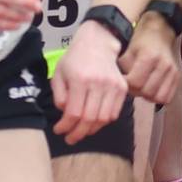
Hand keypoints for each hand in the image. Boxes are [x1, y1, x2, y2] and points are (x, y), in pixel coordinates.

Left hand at [52, 22, 127, 140]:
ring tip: (81, 131)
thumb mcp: (59, 73)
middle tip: (70, 138)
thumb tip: (65, 114)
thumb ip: (59, 95)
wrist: (98, 43)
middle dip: (78, 133)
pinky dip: (104, 122)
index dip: (65, 126)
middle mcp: (98, 83)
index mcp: (80, 79)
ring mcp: (113, 86)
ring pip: (104, 119)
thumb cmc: (75, 59)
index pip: (74, 112)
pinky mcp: (122, 88)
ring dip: (91, 130)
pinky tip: (94, 122)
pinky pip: (114, 113)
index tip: (58, 130)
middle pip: (90, 119)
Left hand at [120, 16, 181, 105]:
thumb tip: (120, 83)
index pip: (135, 83)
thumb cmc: (140, 39)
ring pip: (158, 98)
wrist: (160, 30)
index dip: (126, 84)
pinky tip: (150, 88)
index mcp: (149, 56)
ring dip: (147, 96)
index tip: (122, 80)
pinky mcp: (177, 77)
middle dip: (136, 91)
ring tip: (141, 86)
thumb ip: (123, 67)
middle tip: (131, 84)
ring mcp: (173, 72)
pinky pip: (167, 97)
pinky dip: (158, 96)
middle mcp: (164, 65)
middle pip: (147, 92)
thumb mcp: (128, 49)